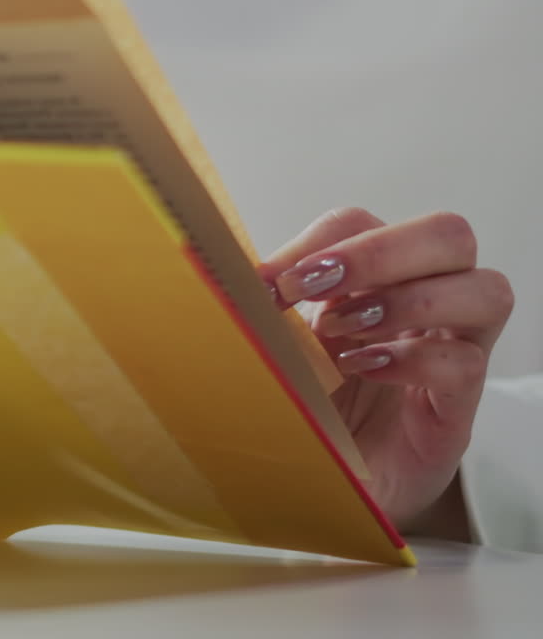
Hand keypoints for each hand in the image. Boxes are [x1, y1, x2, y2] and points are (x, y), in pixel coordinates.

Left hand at [262, 207, 513, 530]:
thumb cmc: (314, 409)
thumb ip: (272, 311)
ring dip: (404, 300)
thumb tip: (231, 278)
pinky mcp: (457, 410)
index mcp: (381, 278)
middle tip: (315, 288)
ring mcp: (453, 352)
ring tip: (342, 332)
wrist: (331, 490)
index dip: (321, 240)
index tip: (273, 280)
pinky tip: (366, 370)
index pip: (365, 224)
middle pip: (447, 235)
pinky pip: (465, 363)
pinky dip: (411, 359)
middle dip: (378, 251)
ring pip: (483, 289)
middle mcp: (428, 303)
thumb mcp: (286, 350)